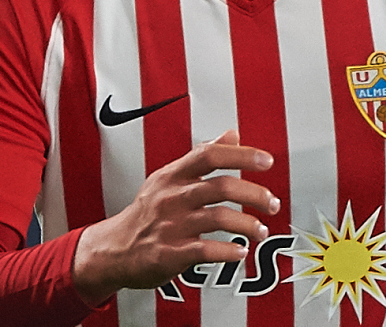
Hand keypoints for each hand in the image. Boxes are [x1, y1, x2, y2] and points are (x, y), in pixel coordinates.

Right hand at [72, 129, 279, 304]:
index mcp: (173, 175)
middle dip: (255, 194)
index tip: (266, 160)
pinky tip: (240, 252)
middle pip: (221, 187)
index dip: (241, 155)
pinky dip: (227, 251)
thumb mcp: (169, 177)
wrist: (113, 249)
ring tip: (260, 231)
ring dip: (247, 225)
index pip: (209, 155)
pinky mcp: (169, 253)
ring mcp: (171, 225)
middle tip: (273, 203)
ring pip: (218, 218)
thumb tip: (233, 133)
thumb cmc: (148, 212)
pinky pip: (205, 249)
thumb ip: (202, 156)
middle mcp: (172, 197)